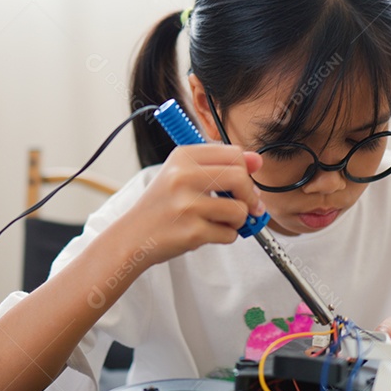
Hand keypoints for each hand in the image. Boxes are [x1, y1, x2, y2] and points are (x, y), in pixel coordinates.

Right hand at [122, 144, 264, 264]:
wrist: (132, 236)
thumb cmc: (163, 205)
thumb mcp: (184, 174)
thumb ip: (220, 164)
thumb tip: (257, 160)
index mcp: (183, 156)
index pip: (233, 153)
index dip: (245, 170)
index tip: (243, 184)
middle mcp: (183, 177)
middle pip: (240, 177)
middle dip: (249, 195)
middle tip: (245, 206)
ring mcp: (187, 206)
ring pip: (239, 210)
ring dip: (238, 220)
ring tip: (220, 221)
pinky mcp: (192, 232)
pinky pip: (229, 234)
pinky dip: (225, 236)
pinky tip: (207, 233)